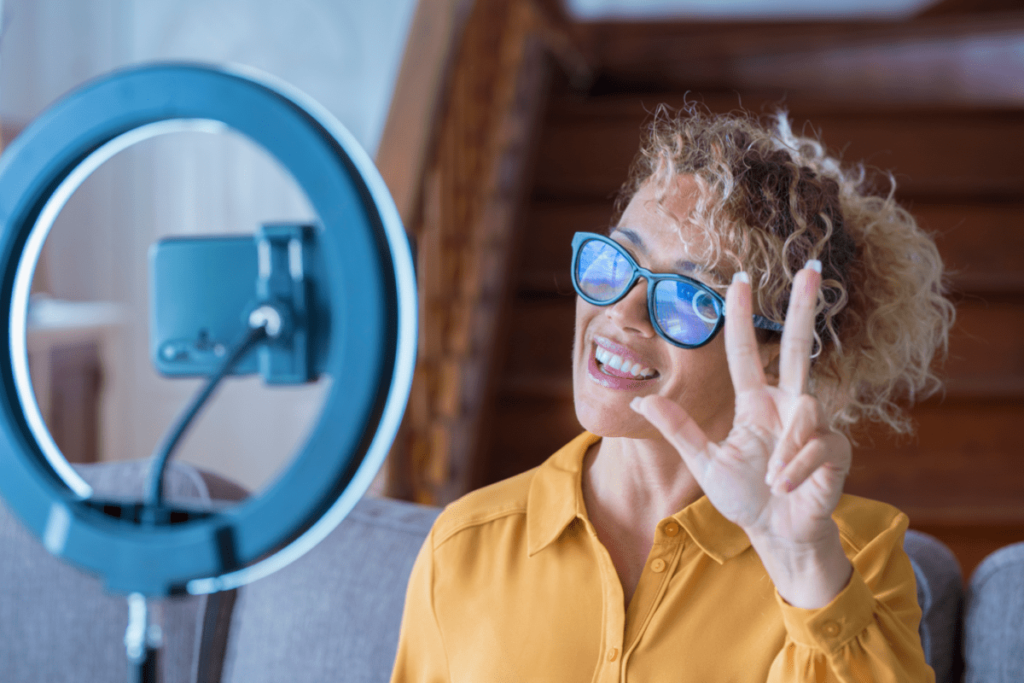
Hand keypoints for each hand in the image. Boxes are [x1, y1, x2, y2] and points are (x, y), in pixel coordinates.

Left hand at [631, 263, 852, 605]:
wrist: (779, 535)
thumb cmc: (745, 497)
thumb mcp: (704, 462)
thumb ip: (678, 428)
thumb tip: (638, 399)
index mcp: (756, 404)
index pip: (747, 352)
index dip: (743, 317)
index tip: (740, 279)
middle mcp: (787, 405)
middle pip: (800, 346)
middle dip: (803, 307)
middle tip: (812, 266)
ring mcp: (815, 425)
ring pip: (805, 412)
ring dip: (784, 452)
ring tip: (772, 481)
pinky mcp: (837, 449)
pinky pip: (817, 446)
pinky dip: (796, 470)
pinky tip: (786, 488)